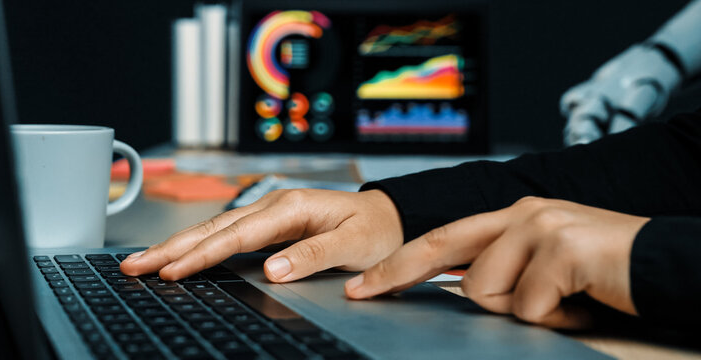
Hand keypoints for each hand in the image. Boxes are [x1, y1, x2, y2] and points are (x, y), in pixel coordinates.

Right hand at [120, 189, 403, 282]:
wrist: (389, 215)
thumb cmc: (374, 230)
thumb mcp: (354, 244)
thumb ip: (314, 255)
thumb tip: (274, 270)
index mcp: (290, 208)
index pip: (237, 235)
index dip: (202, 254)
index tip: (173, 271)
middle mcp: (274, 206)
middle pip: (214, 229)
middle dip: (171, 248)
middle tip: (134, 265)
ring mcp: (269, 213)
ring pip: (214, 229)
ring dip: (178, 245)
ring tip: (144, 260)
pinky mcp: (269, 223)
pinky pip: (226, 234)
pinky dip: (198, 245)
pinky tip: (181, 254)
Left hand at [345, 197, 649, 328]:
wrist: (665, 263)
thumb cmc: (603, 273)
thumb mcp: (544, 266)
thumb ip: (505, 269)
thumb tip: (465, 289)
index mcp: (513, 216)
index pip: (444, 239)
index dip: (400, 263)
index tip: (363, 283)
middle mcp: (521, 213)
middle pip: (443, 250)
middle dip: (396, 274)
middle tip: (361, 292)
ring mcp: (539, 227)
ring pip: (486, 292)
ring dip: (525, 310)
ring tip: (564, 300)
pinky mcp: (561, 249)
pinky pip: (528, 307)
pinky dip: (555, 319)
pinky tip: (582, 303)